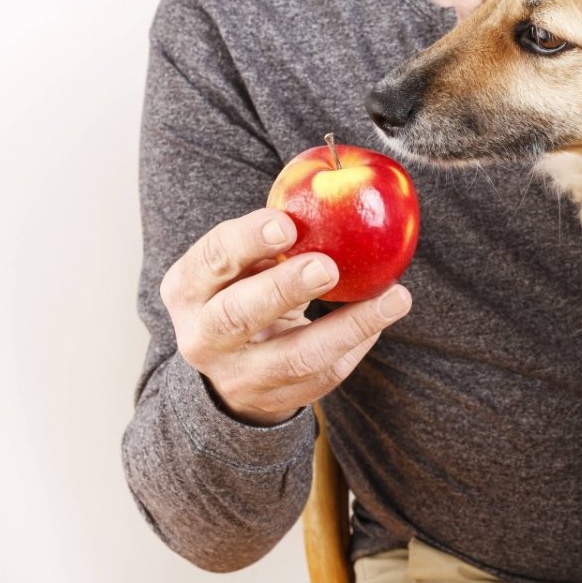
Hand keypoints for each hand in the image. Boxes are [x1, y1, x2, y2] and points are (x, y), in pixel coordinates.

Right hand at [161, 207, 411, 425]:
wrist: (230, 373)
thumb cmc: (242, 292)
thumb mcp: (237, 266)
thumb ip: (267, 237)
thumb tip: (332, 184)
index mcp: (187, 289)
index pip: (209, 260)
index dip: (245, 241)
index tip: (285, 223)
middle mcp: (203, 337)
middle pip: (236, 316)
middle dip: (283, 288)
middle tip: (327, 266)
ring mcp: (240, 375)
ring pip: (295, 357)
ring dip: (349, 326)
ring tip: (394, 298)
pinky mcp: (281, 398)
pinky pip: (328, 371)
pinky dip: (362, 339)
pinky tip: (387, 312)